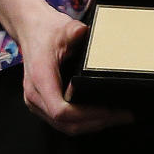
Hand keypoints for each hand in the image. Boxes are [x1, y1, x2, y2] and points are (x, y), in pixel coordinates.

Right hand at [19, 5, 133, 135]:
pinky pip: (62, 120)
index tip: (109, 111)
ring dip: (91, 125)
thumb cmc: (46, 30)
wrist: (30, 30)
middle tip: (123, 116)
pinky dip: (82, 121)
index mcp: (41, 78)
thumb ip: (72, 31)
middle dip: (96, 123)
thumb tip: (82, 32)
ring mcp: (37, 102)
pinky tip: (100, 115)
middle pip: (65, 123)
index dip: (86, 115)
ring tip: (116, 117)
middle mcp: (36, 95)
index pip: (61, 110)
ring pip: (64, 126)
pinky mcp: (42, 103)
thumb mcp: (62, 28)